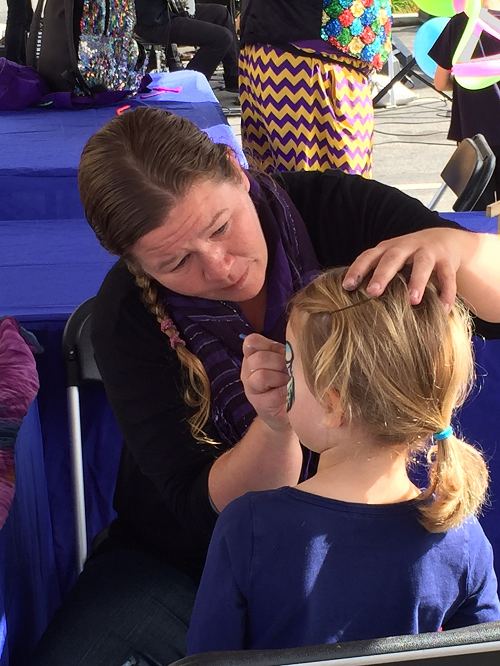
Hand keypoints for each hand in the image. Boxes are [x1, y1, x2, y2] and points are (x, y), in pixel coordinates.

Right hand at [241, 333, 290, 432]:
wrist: (291, 413)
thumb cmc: (289, 382)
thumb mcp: (286, 361)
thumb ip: (283, 350)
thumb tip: (294, 338)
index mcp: (252, 357)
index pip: (251, 342)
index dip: (268, 345)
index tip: (281, 353)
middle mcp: (247, 371)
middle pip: (258, 358)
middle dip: (279, 363)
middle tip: (289, 371)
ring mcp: (250, 389)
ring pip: (261, 375)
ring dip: (280, 378)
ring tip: (288, 383)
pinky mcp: (259, 405)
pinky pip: (271, 393)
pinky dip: (284, 392)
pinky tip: (288, 394)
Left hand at [343, 228, 462, 312]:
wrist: (445, 239)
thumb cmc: (409, 256)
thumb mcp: (390, 260)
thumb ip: (375, 273)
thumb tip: (349, 297)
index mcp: (388, 248)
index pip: (369, 256)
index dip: (358, 269)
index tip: (347, 286)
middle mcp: (406, 246)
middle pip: (392, 258)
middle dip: (382, 275)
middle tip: (372, 293)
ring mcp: (428, 251)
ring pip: (422, 264)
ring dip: (417, 281)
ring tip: (412, 300)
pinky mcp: (447, 260)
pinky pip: (447, 277)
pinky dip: (446, 293)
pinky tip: (443, 309)